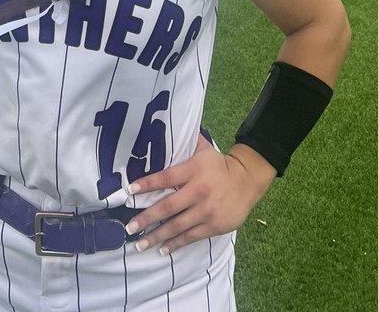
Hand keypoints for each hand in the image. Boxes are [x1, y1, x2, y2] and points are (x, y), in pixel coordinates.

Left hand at [124, 137, 275, 255]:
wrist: (246, 181)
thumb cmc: (219, 165)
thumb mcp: (203, 149)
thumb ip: (185, 143)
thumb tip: (164, 128)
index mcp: (193, 170)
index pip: (166, 178)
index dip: (148, 184)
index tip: (130, 191)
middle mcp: (198, 191)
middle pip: (168, 206)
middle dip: (147, 217)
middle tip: (130, 227)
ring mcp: (206, 211)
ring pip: (177, 226)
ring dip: (157, 236)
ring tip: (140, 244)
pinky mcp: (214, 225)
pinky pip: (191, 236)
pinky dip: (176, 244)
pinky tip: (162, 248)